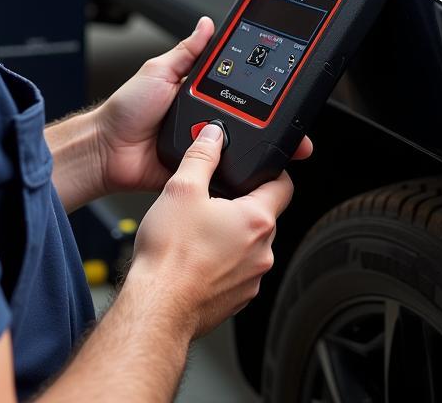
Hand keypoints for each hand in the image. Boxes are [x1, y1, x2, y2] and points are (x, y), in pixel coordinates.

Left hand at [94, 16, 311, 194]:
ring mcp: (203, 145)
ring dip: (254, 144)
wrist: (108, 150)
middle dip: (271, 121)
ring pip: (240, 145)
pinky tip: (248, 164)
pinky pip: (223, 171)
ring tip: (274, 141)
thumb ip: (186, 51)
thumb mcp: (159, 70)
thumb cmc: (126, 109)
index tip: (284, 85)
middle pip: (248, 118)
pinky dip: (235, 168)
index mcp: (198, 92)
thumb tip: (207, 25)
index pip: (237, 86)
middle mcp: (205, 118)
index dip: (260, 87)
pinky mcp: (200, 170)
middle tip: (292, 122)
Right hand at [129, 123, 293, 338]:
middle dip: (241, 203)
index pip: (284, 185)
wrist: (157, 306)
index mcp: (257, 220)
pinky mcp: (237, 298)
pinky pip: (237, 270)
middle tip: (212, 197)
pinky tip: (195, 256)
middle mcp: (263, 251)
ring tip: (198, 229)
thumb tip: (212, 135)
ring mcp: (252, 279)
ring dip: (231, 234)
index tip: (258, 165)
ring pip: (249, 244)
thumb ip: (201, 155)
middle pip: (263, 215)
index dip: (272, 170)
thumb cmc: (170, 255)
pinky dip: (222, 260)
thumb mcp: (181, 189)